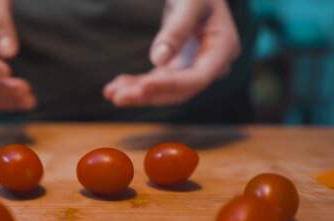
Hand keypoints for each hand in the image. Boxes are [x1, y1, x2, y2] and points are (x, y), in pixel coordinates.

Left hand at [104, 0, 240, 106]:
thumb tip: (159, 60)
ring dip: (138, 93)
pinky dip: (137, 85)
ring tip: (111, 93)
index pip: (197, 78)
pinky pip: (158, 81)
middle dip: (148, 95)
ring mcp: (195, 67)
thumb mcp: (190, 1)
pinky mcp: (179, 66)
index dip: (170, 84)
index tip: (144, 86)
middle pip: (180, 90)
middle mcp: (212, 65)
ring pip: (166, 89)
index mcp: (223, 48)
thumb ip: (177, 29)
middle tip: (118, 97)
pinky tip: (115, 87)